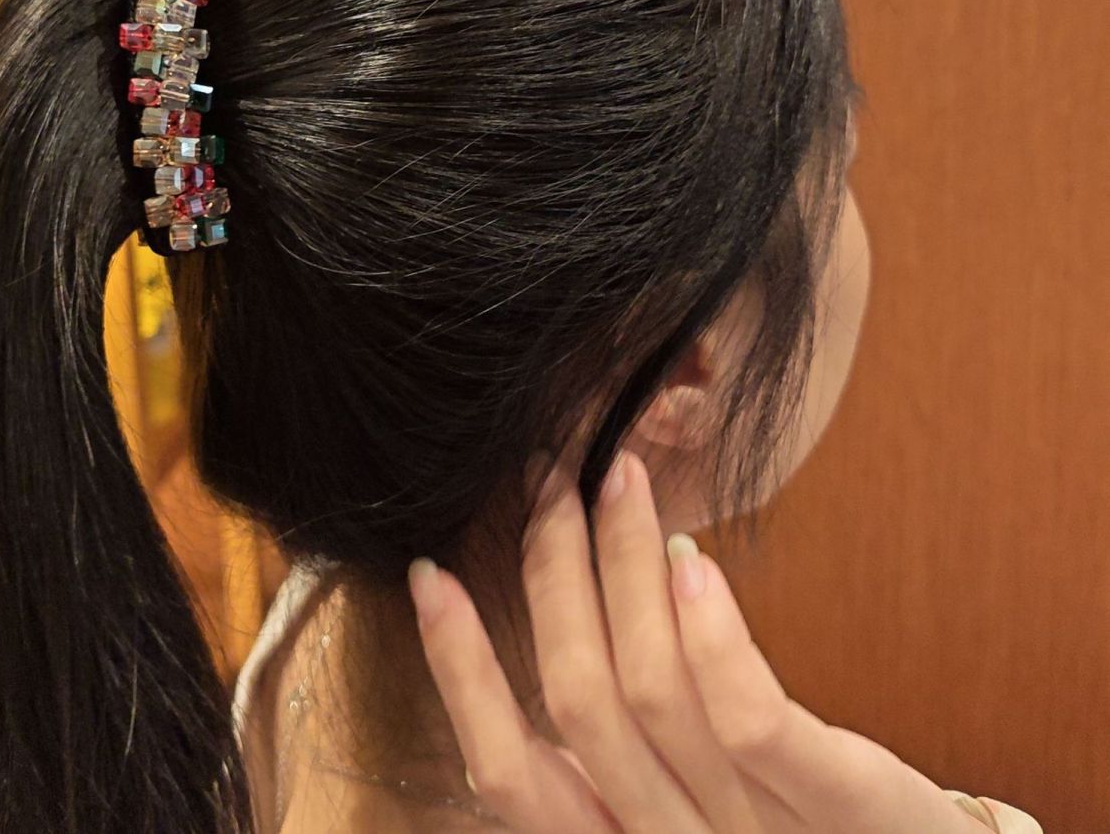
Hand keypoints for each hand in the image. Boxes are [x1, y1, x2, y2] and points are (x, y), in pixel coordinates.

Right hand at [409, 452, 979, 832]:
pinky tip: (694, 559)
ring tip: (621, 480)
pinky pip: (749, 720)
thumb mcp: (703, 809)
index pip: (512, 777)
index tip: (431, 572)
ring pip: (649, 689)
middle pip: (578, 701)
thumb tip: (574, 609)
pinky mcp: (843, 810)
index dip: (461, 672)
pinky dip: (708, 634)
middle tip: (550, 476)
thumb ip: (637, 747)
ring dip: (623, 565)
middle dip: (551, 573)